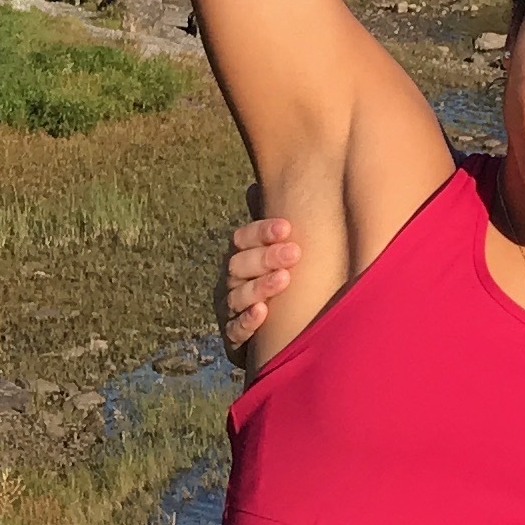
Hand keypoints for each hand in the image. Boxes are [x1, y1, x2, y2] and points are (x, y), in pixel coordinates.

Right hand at [223, 211, 300, 350]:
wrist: (277, 334)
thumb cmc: (282, 283)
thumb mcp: (281, 255)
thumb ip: (274, 227)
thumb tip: (255, 186)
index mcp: (242, 257)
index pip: (242, 239)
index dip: (261, 232)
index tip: (286, 227)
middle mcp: (231, 281)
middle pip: (239, 265)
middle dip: (266, 257)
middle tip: (294, 252)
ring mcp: (230, 309)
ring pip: (236, 295)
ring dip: (260, 286)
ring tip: (284, 279)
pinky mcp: (233, 338)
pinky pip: (235, 329)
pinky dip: (247, 321)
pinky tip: (262, 312)